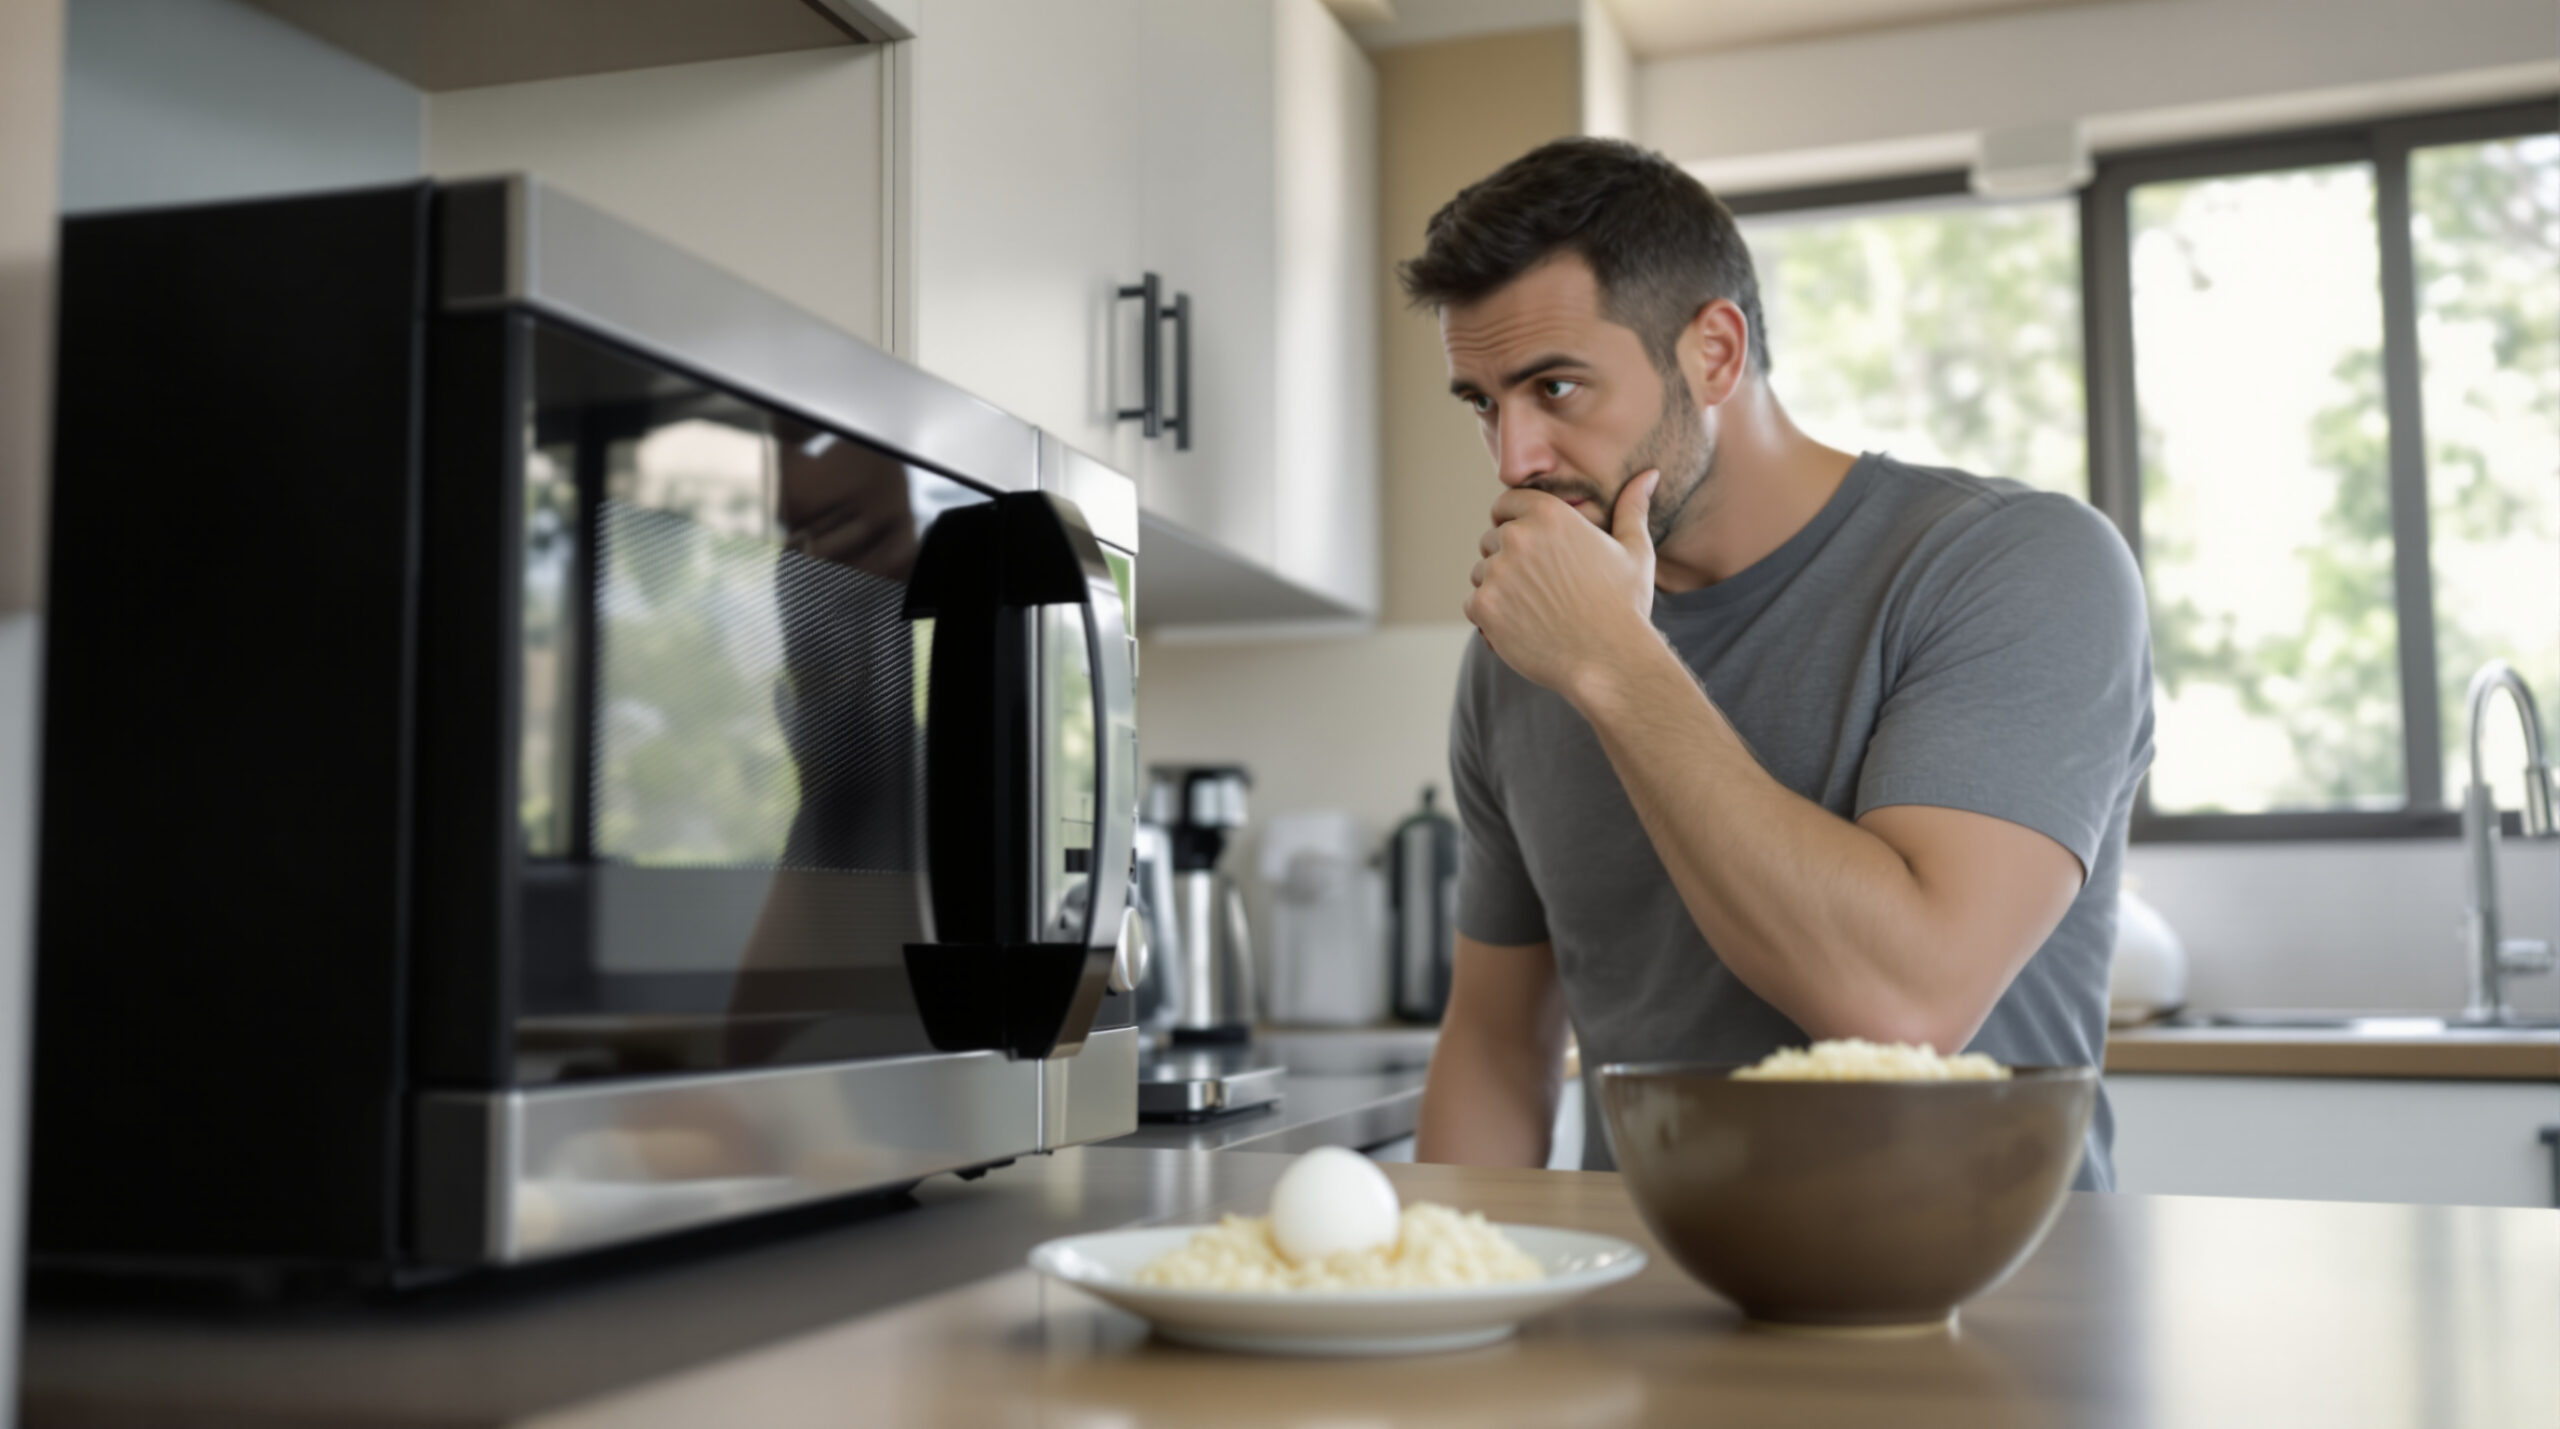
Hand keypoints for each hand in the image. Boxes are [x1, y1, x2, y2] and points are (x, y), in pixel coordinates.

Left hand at [1464, 470, 1659, 700]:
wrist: (1610, 660)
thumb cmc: (1625, 605)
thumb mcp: (1635, 550)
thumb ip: (1631, 508)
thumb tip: (1649, 474)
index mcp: (1549, 514)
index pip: (1505, 503)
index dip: (1513, 522)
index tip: (1530, 546)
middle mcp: (1518, 536)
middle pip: (1491, 539)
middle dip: (1509, 559)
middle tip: (1542, 588)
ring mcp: (1497, 571)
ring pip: (1482, 573)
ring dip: (1499, 588)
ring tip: (1537, 610)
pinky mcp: (1484, 606)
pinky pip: (1473, 603)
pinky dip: (1491, 617)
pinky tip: (1522, 627)